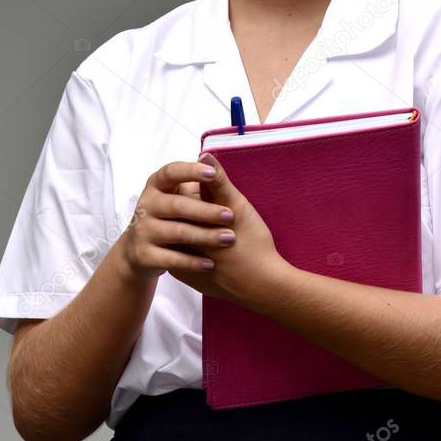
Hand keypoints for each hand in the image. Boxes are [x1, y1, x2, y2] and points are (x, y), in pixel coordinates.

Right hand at [122, 160, 243, 280]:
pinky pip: (171, 259)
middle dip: (206, 210)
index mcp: (156, 186)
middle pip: (177, 205)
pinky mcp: (144, 255)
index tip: (212, 173)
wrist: (139, 253)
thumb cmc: (169, 218)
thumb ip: (196, 183)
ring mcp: (143, 231)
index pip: (171, 172)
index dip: (191, 171)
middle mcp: (146, 206)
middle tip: (230, 216)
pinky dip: (192, 262)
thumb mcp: (179, 197)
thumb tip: (210, 156)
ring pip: (177, 232)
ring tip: (228, 239)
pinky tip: (210, 263)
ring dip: (205, 236)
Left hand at [166, 152, 281, 305]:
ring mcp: (181, 261)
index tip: (214, 194)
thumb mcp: (237, 206)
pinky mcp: (186, 277)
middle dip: (192, 210)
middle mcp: (179, 240)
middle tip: (217, 215)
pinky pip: (181, 257)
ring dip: (190, 229)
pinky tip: (208, 249)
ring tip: (212, 230)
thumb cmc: (253, 243)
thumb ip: (218, 181)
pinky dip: (191, 250)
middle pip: (178, 216)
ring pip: (178, 237)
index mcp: (190, 219)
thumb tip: (204, 155)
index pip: (182, 194)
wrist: (262, 285)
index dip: (198, 189)